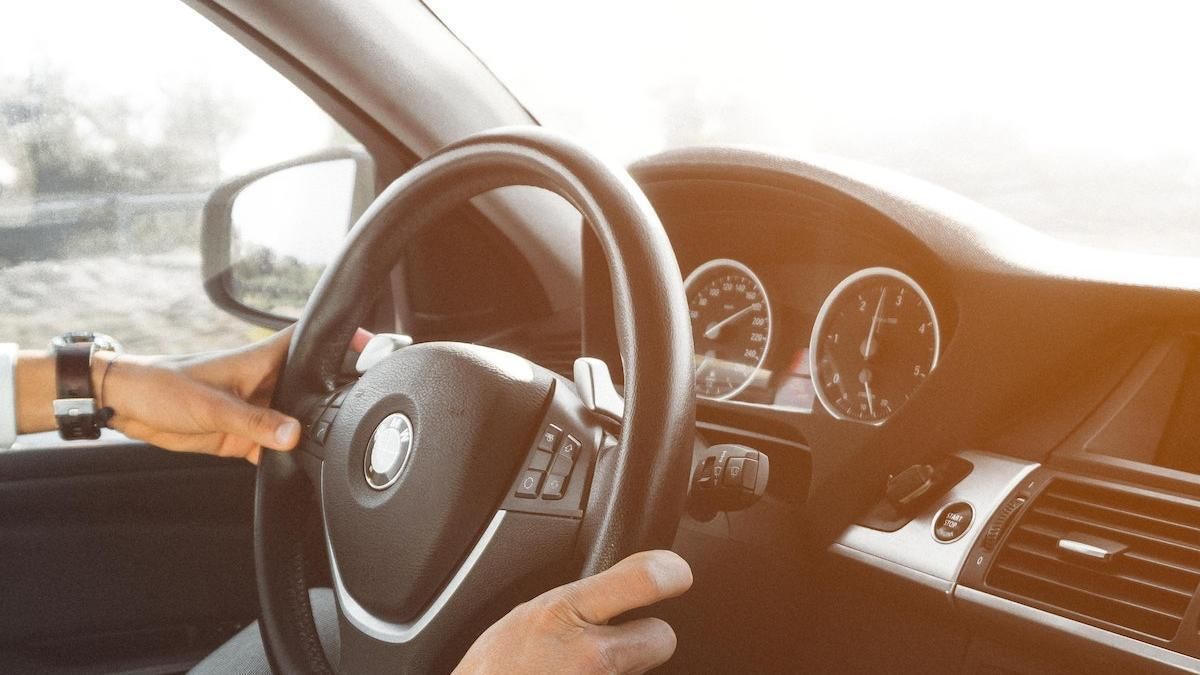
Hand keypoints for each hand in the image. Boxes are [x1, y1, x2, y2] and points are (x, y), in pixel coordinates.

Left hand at [98, 327, 370, 463]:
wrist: (128, 408)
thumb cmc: (163, 387)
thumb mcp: (210, 404)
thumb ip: (253, 422)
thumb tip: (293, 435)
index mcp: (263, 361)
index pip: (312, 341)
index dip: (344, 339)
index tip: (376, 347)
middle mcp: (268, 383)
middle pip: (315, 385)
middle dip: (338, 395)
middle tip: (363, 409)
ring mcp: (259, 411)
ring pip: (301, 420)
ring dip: (314, 431)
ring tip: (336, 443)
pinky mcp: (246, 437)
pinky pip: (278, 448)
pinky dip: (289, 458)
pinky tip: (301, 468)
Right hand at [454, 550, 691, 673]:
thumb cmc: (495, 671)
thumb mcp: (530, 614)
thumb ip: (580, 596)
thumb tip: (630, 576)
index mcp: (565, 614)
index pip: (644, 579)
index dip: (669, 572)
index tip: (676, 573)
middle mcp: (591, 657)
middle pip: (662, 636)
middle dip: (645, 636)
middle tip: (615, 641)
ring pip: (644, 669)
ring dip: (624, 668)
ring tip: (581, 669)